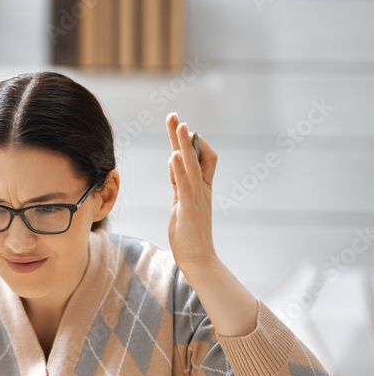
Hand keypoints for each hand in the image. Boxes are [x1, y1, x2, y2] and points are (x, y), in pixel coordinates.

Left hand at [165, 113, 219, 275]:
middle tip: (174, 116)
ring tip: (179, 126)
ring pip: (193, 166)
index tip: (179, 129)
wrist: (198, 259)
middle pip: (196, 156)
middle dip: (184, 135)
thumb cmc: (189, 234)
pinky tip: (175, 156)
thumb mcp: (181, 203)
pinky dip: (180, 170)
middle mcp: (201, 189)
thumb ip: (179, 183)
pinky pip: (185, 186)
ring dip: (185, 145)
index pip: (200, 158)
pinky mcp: (190, 210)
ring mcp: (197, 199)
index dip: (191, 143)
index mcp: (200, 188)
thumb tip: (174, 162)